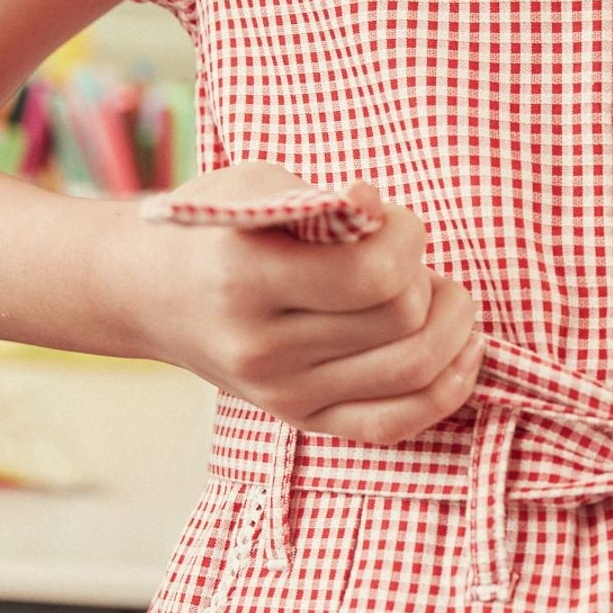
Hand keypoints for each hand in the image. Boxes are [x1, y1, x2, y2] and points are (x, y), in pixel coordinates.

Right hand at [116, 160, 486, 443]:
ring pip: (412, 375)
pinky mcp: (300, 420)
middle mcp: (262, 348)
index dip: (409, 239)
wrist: (149, 293)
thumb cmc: (217, 228)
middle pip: (400, 324)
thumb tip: (376, 207)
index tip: (397, 222)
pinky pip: (395, 424)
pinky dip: (446, 390)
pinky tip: (462, 353)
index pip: (372, 275)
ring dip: (453, 330)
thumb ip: (322, 199)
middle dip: (430, 282)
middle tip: (414, 260)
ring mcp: (282, 394)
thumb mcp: (255, 188)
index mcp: (245, 279)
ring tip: (443, 299)